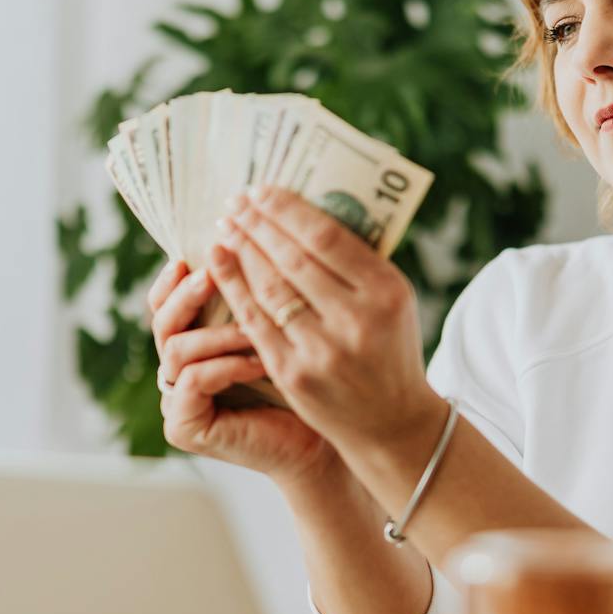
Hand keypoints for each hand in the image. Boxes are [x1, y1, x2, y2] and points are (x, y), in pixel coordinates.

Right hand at [146, 259, 343, 485]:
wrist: (321, 443)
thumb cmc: (307, 381)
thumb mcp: (277, 326)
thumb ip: (254, 292)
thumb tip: (248, 231)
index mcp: (193, 342)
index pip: (166, 303)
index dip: (174, 279)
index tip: (191, 256)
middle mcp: (176, 371)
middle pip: (161, 321)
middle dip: (186, 296)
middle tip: (211, 275)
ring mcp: (176, 400)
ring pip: (176, 349)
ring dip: (217, 334)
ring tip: (254, 330)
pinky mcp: (183, 426)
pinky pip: (192, 381)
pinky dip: (225, 367)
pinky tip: (259, 363)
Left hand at [208, 186, 441, 457]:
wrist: (392, 422)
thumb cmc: (389, 348)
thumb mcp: (393, 300)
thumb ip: (357, 264)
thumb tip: (302, 213)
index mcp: (386, 292)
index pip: (327, 237)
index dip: (287, 210)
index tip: (262, 191)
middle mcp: (356, 320)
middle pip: (293, 259)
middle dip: (258, 225)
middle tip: (236, 202)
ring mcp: (322, 350)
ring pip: (270, 288)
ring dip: (241, 251)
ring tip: (225, 227)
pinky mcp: (294, 374)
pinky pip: (255, 322)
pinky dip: (234, 287)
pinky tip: (219, 264)